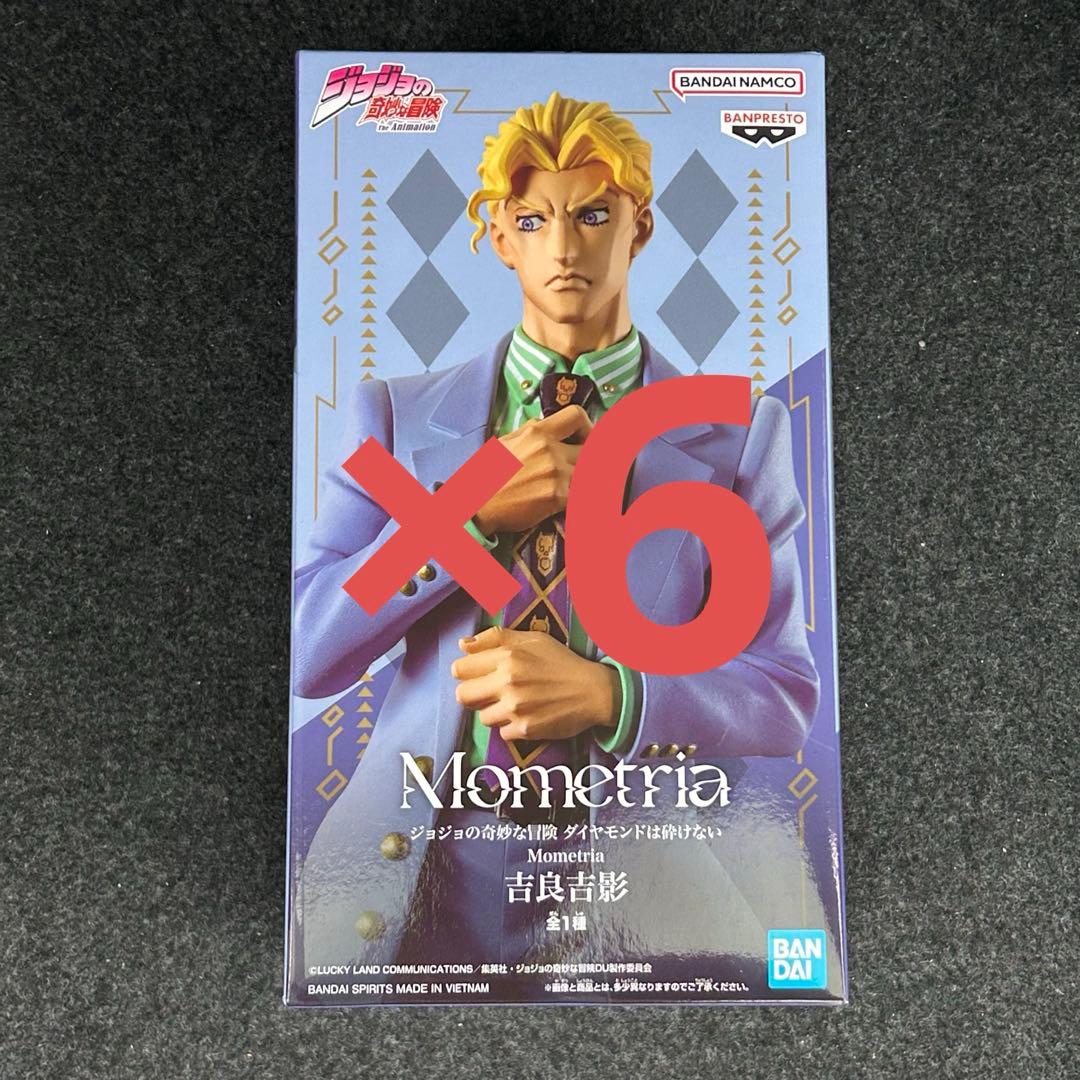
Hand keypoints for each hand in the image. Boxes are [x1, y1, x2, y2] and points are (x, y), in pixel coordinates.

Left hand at [451, 626, 619, 742]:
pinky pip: (502, 733)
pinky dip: (511, 727)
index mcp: (507, 657)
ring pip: (482, 717)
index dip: (467, 672)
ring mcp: (516, 708)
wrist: (593, 691)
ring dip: (494, 712)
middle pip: (462, 696)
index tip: (479, 674)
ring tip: (514, 704)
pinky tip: (526, 716)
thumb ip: (495, 638)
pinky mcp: (525, 730)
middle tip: (490, 692)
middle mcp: (508, 682)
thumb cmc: (561, 662)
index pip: (459, 669)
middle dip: (473, 694)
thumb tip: (463, 645)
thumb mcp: (531, 639)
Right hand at [473, 405, 592, 535]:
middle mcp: (550, 449)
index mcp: (537, 432)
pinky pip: (580, 495)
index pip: (577, 416)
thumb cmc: (487, 474)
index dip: (588, 427)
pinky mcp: (557, 497)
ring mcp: (556, 473)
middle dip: (588, 460)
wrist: (477, 504)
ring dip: (582, 481)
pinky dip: (576, 499)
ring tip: (571, 487)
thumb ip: (531, 433)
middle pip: (590, 449)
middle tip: (579, 469)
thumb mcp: (507, 442)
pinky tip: (565, 503)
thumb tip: (550, 428)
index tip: (585, 440)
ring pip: (588, 473)